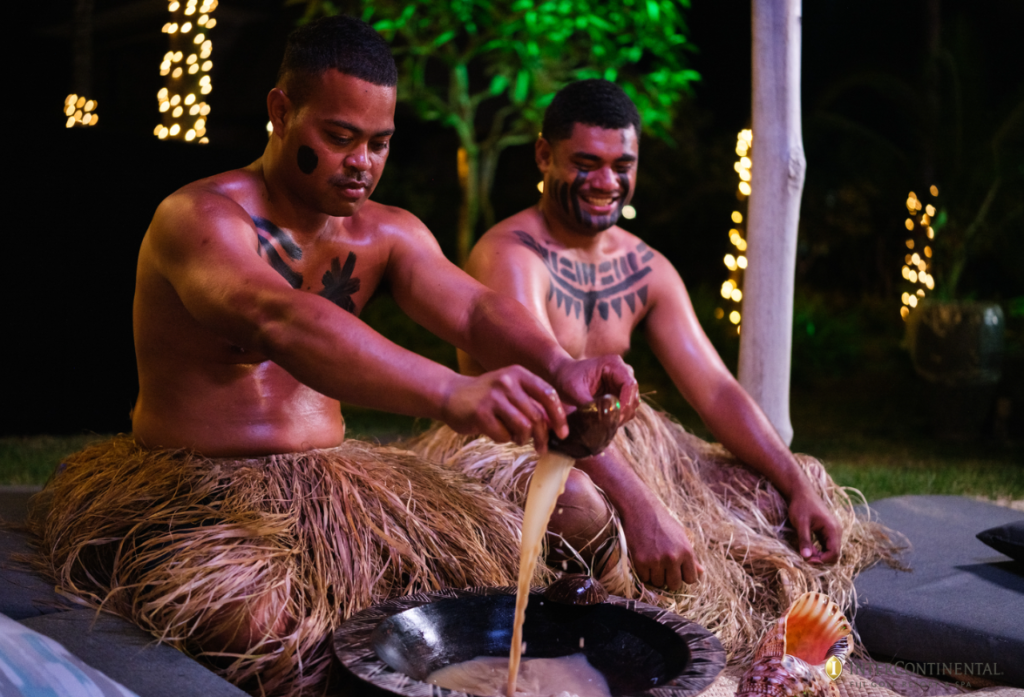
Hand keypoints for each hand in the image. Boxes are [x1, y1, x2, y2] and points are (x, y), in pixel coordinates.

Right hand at [441, 366, 567, 453]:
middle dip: (543, 437)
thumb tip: (558, 424)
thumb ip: (532, 402)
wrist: (451, 395)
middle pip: (537, 416)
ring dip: (522, 439)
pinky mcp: (480, 413)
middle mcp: (507, 381)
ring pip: (523, 427)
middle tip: (542, 448)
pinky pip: (503, 435)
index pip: (548, 394)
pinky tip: (496, 432)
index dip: (559, 417)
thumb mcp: (511, 390)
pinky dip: (503, 439)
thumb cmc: (488, 397)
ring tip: (516, 438)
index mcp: (519, 374)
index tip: (563, 434)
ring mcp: (493, 396)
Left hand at [550, 355, 638, 423]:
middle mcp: (622, 371)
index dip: (626, 403)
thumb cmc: (566, 377)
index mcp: (613, 364)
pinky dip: (618, 416)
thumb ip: (590, 404)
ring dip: (622, 416)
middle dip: (624, 412)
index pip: (630, 384)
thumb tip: (603, 420)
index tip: (615, 417)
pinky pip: (625, 408)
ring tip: (606, 424)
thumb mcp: (574, 390)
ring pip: (632, 404)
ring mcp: (621, 382)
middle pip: (634, 395)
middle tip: (611, 424)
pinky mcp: (619, 393)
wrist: (561, 375)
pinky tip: (606, 421)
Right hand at [622, 501, 703, 590]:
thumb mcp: (681, 536)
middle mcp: (673, 558)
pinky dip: (644, 573)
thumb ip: (691, 557)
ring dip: (655, 576)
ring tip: (652, 561)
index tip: (677, 570)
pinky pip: (644, 578)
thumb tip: (701, 572)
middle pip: (674, 585)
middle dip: (669, 578)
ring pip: (658, 583)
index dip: (683, 576)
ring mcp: (656, 560)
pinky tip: (644, 560)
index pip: (691, 579)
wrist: (640, 508)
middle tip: (663, 567)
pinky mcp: (641, 561)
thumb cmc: (662, 521)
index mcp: (686, 551)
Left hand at [786, 487, 841, 563]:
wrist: (801, 492)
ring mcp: (832, 532)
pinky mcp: (827, 532)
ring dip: (819, 555)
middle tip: (805, 557)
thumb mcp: (801, 523)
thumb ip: (804, 540)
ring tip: (805, 552)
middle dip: (821, 559)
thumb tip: (806, 557)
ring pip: (830, 550)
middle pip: (834, 554)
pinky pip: (826, 546)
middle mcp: (836, 531)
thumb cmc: (801, 506)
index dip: (822, 561)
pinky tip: (807, 548)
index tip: (807, 560)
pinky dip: (818, 550)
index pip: (834, 553)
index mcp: (833, 529)